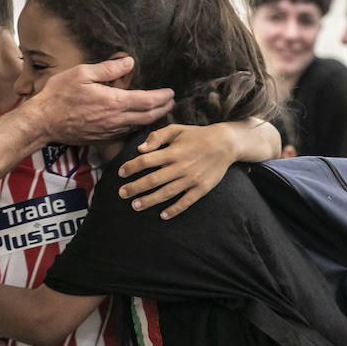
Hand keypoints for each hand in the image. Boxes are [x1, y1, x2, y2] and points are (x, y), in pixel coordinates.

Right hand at [34, 58, 174, 144]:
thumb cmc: (59, 95)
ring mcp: (109, 131)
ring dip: (152, 119)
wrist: (43, 122)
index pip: (147, 101)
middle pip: (148, 117)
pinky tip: (137, 121)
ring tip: (159, 110)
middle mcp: (115, 120)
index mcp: (113, 102)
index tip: (171, 92)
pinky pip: (125, 132)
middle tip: (172, 102)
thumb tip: (129, 62)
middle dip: (163, 109)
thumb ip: (108, 69)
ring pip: (138, 127)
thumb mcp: (82, 73)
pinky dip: (137, 126)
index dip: (162, 98)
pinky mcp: (101, 138)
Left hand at [116, 123, 235, 218]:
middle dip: (135, 187)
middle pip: (153, 180)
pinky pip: (186, 202)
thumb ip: (157, 136)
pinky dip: (174, 210)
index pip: (146, 161)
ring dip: (149, 201)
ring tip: (135, 205)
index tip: (121, 173)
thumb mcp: (177, 129)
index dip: (131, 167)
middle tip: (121, 193)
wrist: (225, 144)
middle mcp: (181, 167)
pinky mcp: (201, 188)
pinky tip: (163, 216)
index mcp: (173, 151)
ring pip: (166, 193)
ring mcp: (191, 179)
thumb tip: (140, 149)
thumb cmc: (197, 135)